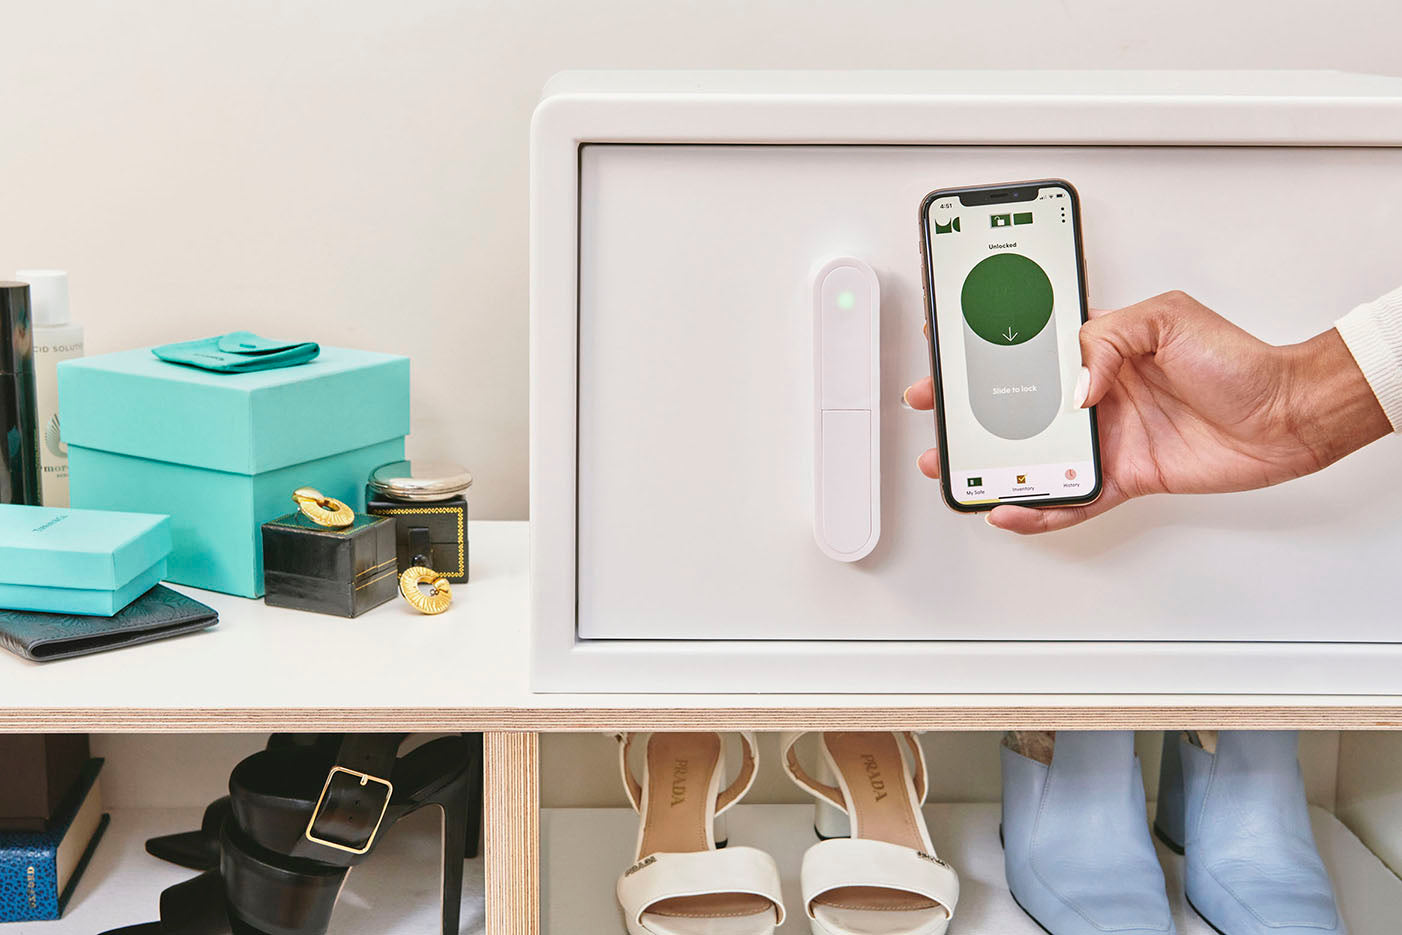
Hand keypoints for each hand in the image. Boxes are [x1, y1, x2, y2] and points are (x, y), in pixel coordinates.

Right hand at [905, 291, 1389, 533]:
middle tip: (937, 417)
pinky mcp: (1123, 477)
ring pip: (1034, 457)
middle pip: (1017, 408)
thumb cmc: (1238, 361)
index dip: (984, 350)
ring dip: (994, 466)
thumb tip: (1075, 385)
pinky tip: (1013, 508)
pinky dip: (1039, 508)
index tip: (948, 349)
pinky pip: (1070, 498)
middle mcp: (1095, 395)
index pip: (1027, 349)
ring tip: (960, 470)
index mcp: (1098, 349)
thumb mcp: (1167, 318)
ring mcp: (1106, 438)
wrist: (1285, 415)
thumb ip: (1108, 340)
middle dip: (969, 414)